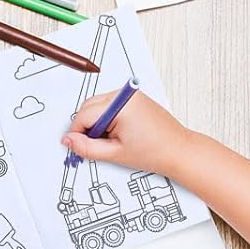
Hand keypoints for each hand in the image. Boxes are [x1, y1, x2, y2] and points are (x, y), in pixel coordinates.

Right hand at [63, 88, 192, 172]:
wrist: (179, 151)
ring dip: (97, 122)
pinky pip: (111, 104)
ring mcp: (131, 95)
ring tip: (112, 141)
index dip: (77, 132)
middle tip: (95, 146)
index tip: (76, 145)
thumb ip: (87, 147)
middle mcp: (124, 95)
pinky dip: (108, 118)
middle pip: (89, 106)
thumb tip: (69, 140)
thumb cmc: (155, 152)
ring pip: (99, 105)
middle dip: (87, 126)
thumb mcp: (115, 153)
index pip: (85, 114)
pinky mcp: (135, 98)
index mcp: (120, 105)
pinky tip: (119, 133)